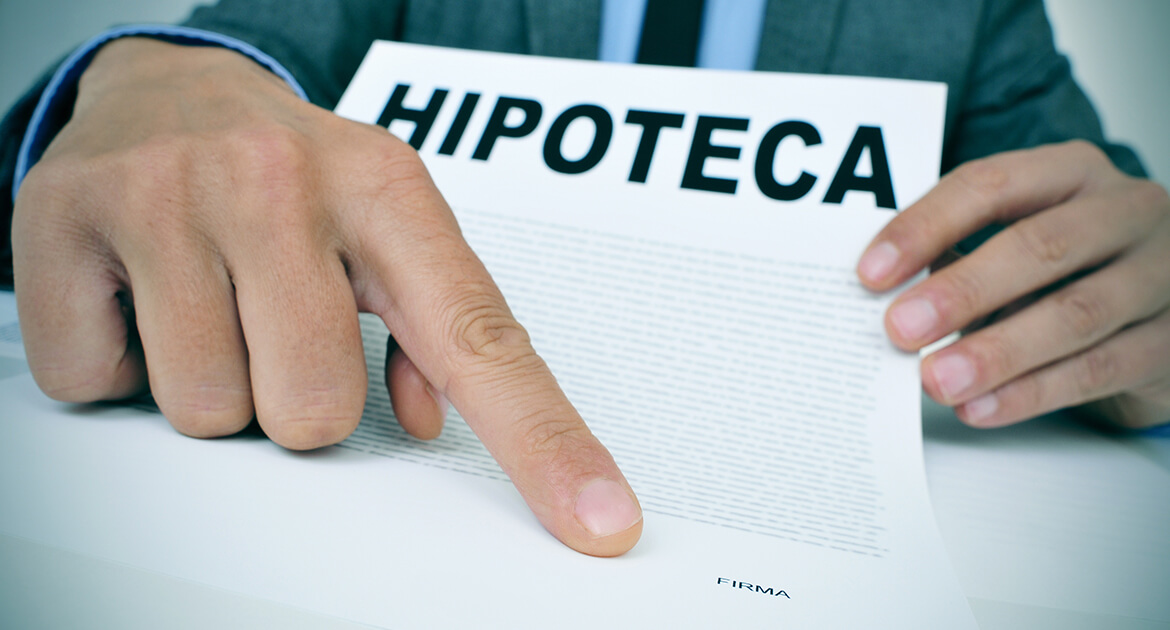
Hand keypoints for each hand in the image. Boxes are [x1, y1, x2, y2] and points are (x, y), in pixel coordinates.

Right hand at [12, 38, 641, 554]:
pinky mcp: (63, 217)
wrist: (166, 84)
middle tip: (273, 321)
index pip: (480, 342)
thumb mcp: (382, 226)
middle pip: (315, 416)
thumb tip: (434, 420)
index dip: (544, 444)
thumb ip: (426, 325)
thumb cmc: (291, 173)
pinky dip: (117, 364)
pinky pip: (97, 384)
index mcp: (387, 192)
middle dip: (294, 398)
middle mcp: (282, 182)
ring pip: (210, 413)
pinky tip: (138, 294)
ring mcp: (170, 195)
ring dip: (211, 381)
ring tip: (208, 300)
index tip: (599, 521)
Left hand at [856, 141, 1169, 428]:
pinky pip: (1100, 368)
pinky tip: (983, 407)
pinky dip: (1033, 392)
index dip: (926, 227)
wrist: (1163, 314)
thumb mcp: (1017, 246)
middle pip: (1040, 246)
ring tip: (936, 379)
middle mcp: (1125, 211)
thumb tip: (879, 294)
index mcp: (1071, 172)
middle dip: (962, 291)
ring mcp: (1161, 274)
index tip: (871, 272)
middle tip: (900, 328)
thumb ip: (958, 258)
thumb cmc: (1072, 271)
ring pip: (1075, 313)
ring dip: (996, 352)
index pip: (990, 184)